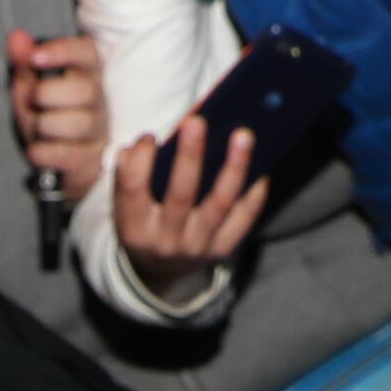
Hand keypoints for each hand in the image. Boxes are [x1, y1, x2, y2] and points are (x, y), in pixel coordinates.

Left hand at [4, 28, 110, 200]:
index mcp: (86, 74)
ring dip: (45, 125)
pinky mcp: (91, 161)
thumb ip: (24, 64)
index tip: (35, 56)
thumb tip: (16, 39)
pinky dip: (45, 152)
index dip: (62, 51)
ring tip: (36, 127)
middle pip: (84, 91)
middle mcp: (98, 101)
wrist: (61, 163)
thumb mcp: (31, 89)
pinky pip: (69, 155)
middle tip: (31, 100)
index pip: (86, 53)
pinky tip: (36, 150)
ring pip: (79, 123)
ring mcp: (97, 132)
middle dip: (47, 94)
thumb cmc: (50, 118)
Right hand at [112, 115, 266, 293]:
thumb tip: (150, 140)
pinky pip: (243, 218)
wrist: (160, 269)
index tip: (150, 137)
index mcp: (133, 227)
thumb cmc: (144, 219)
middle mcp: (165, 241)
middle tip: (197, 121)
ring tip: (242, 135)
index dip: (140, 160)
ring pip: (219, 203)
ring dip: (233, 167)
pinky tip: (261, 167)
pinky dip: (253, 192)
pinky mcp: (221, 249)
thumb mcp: (129, 202)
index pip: (132, 189)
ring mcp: (196, 247)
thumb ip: (132, 171)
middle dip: (189, 155)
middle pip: (180, 194)